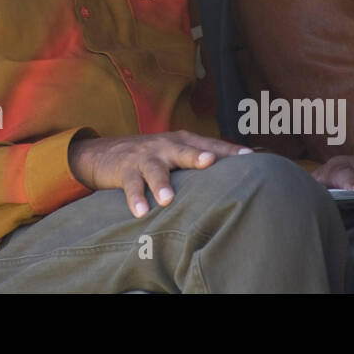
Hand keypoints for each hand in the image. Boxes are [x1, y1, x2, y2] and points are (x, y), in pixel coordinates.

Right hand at [68, 131, 251, 217]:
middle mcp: (165, 146)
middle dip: (196, 156)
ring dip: (161, 184)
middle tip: (209, 162)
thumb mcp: (175, 152)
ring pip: (155, 170)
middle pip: (184, 151)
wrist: (103, 152)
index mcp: (182, 141)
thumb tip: (240, 177)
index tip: (250, 158)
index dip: (228, 150)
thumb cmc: (151, 156)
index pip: (209, 144)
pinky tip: (140, 212)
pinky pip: (131, 185)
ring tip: (168, 200)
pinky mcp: (125, 170)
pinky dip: (135, 198)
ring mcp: (145, 158)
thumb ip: (201, 160)